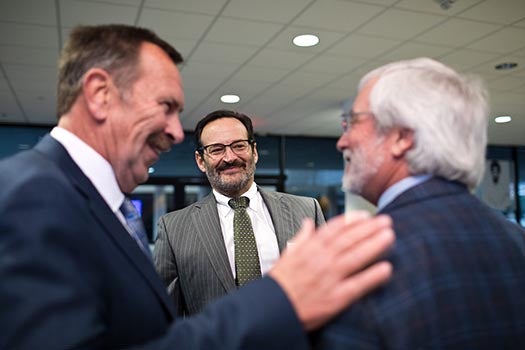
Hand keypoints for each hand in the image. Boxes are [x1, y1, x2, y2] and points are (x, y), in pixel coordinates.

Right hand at [268, 211, 393, 330]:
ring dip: (375, 245)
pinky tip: (386, 269)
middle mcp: (322, 259)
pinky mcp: (336, 297)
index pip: (334, 229)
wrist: (273, 308)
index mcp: (310, 248)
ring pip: (356, 257)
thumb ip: (301, 237)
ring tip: (389, 236)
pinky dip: (372, 276)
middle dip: (369, 229)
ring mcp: (330, 277)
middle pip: (350, 239)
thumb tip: (307, 223)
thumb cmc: (280, 283)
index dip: (352, 221)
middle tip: (385, 221)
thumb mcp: (287, 254)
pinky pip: (357, 285)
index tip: (365, 216)